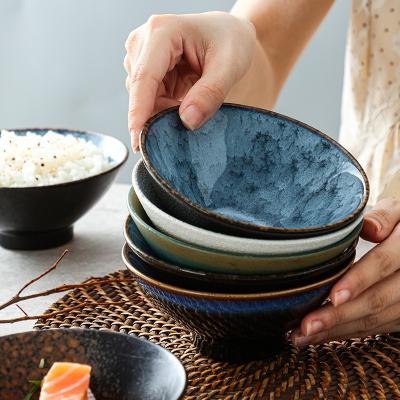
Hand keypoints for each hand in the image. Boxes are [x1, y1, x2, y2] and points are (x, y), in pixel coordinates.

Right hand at [124, 12, 256, 150]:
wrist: (228, 35)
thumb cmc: (230, 41)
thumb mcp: (229, 66)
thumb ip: (210, 94)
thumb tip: (187, 120)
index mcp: (162, 32)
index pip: (145, 78)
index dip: (139, 111)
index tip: (138, 139)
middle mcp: (143, 42)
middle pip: (140, 92)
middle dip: (159, 115)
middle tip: (188, 124)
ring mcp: (140, 56)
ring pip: (142, 99)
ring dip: (163, 112)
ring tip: (191, 105)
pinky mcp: (144, 71)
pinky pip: (148, 100)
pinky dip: (164, 109)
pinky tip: (182, 104)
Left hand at [292, 198, 399, 345]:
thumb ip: (385, 216)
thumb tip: (369, 228)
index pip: (384, 264)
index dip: (359, 280)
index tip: (333, 296)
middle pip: (377, 300)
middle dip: (339, 316)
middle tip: (305, 326)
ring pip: (376, 320)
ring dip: (338, 331)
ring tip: (302, 336)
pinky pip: (377, 327)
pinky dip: (348, 333)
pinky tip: (322, 335)